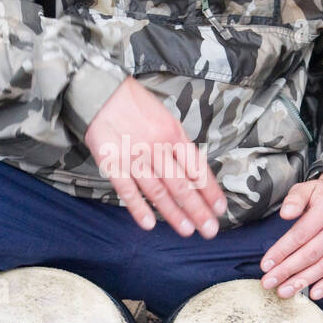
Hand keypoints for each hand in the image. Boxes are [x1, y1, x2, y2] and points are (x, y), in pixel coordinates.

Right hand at [85, 75, 226, 236]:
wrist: (103, 91)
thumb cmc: (136, 105)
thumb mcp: (166, 118)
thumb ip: (178, 144)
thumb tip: (193, 172)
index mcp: (174, 135)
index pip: (197, 168)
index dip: (210, 190)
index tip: (219, 209)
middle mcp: (158, 148)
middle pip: (182, 184)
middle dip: (197, 209)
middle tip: (209, 230)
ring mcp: (135, 157)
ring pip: (158, 190)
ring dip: (173, 213)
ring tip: (187, 230)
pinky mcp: (113, 163)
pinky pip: (127, 189)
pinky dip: (138, 208)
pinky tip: (149, 223)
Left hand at [260, 170, 322, 299]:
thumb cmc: (322, 194)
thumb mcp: (306, 188)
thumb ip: (294, 199)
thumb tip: (285, 214)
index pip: (301, 234)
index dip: (282, 251)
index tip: (265, 265)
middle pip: (311, 254)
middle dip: (287, 271)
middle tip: (269, 282)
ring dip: (303, 281)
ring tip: (284, 291)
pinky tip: (313, 294)